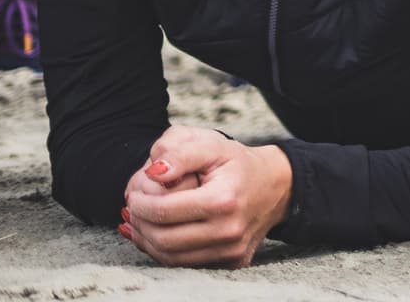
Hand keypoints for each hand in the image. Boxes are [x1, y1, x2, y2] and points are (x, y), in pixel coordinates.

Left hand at [120, 125, 293, 267]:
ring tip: (140, 222)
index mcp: (223, 200)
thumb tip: (153, 172)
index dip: (140, 204)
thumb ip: (181, 152)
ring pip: (171, 258)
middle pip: (164, 239)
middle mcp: (229, 230)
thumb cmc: (239, 163)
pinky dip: (164, 251)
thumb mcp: (213, 145)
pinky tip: (156, 234)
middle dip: (140, 224)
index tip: (133, 195)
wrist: (277, 186)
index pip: (164, 211)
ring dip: (147, 241)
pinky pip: (187, 263)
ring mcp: (232, 250)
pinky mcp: (232, 261)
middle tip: (132, 209)